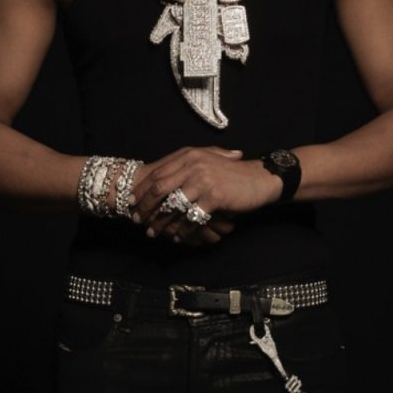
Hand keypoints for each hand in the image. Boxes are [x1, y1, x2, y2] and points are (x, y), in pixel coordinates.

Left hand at [129, 146, 281, 244]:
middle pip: (159, 189)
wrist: (259, 179)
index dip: (142, 190)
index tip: (132, 202)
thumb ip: (186, 167)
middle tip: (138, 220)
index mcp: (188, 156)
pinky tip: (178, 236)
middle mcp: (193, 165)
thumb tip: (161, 180)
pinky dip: (183, 229)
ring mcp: (202, 181)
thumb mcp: (207, 162)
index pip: (158, 174)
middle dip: (145, 207)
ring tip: (153, 232)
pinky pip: (191, 217)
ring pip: (173, 205)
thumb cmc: (233, 174)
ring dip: (160, 221)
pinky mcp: (213, 196)